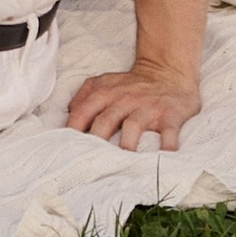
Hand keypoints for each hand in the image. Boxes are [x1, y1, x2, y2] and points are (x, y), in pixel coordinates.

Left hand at [61, 62, 200, 151]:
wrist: (167, 72)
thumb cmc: (130, 85)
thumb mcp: (103, 82)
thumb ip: (83, 97)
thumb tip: (69, 117)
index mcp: (105, 92)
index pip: (83, 112)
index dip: (73, 130)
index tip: (66, 149)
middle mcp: (124, 99)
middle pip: (105, 121)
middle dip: (96, 141)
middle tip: (91, 163)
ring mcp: (147, 107)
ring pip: (133, 126)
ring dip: (126, 145)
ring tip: (122, 164)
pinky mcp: (169, 115)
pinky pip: (168, 134)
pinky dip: (166, 148)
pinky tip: (162, 161)